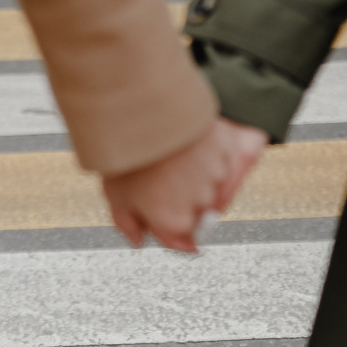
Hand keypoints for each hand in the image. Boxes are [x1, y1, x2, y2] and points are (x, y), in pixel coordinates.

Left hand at [102, 117, 267, 252]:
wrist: (145, 104)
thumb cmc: (126, 152)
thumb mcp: (116, 195)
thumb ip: (129, 226)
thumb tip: (139, 241)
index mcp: (175, 221)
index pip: (182, 241)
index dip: (169, 229)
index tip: (164, 216)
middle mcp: (202, 204)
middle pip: (197, 212)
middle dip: (182, 200)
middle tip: (161, 175)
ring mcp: (219, 175)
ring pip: (213, 186)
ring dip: (199, 176)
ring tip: (175, 155)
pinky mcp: (229, 148)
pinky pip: (226, 160)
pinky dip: (212, 154)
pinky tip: (192, 143)